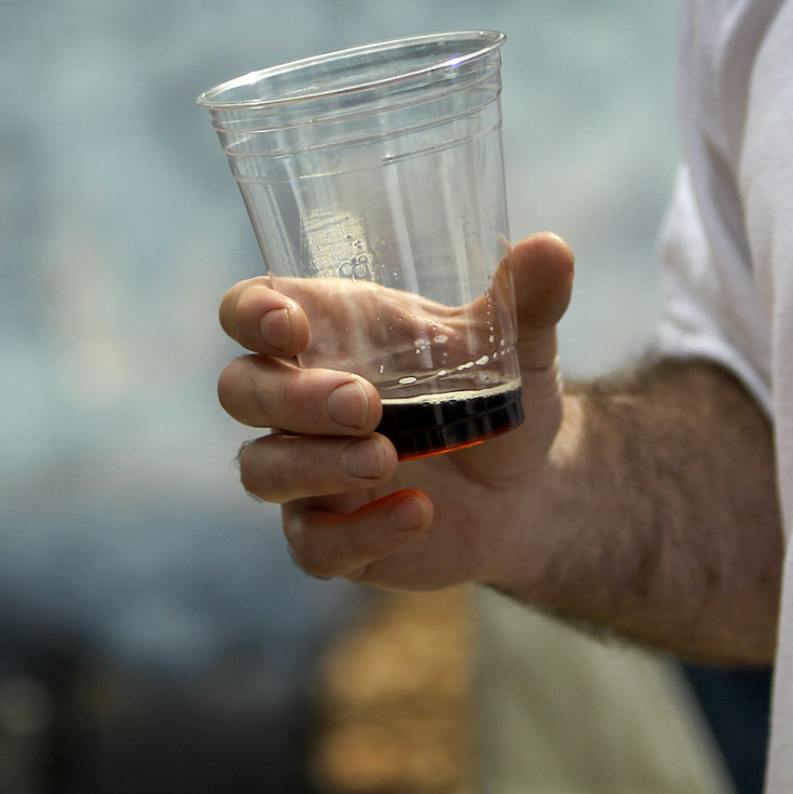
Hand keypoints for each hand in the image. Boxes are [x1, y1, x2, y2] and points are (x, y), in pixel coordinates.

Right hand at [215, 233, 575, 590]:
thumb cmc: (492, 394)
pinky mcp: (332, 536)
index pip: (246, 311)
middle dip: (290, 398)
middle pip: (240, 391)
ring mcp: (307, 472)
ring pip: (260, 469)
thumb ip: (526, 299)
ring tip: (387, 459)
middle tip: (365, 405)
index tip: (289, 326)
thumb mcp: (516, 346)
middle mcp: (299, 402)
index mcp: (327, 335)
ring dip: (315, 465)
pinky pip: (314, 546)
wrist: (525, 485)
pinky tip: (417, 513)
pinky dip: (362, 532)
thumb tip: (552, 247)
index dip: (251, 314)